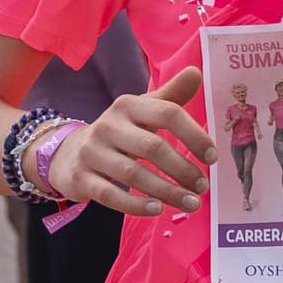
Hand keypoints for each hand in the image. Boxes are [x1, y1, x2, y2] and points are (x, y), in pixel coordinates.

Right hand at [53, 66, 215, 216]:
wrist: (69, 154)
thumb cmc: (119, 133)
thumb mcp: (141, 112)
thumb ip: (170, 96)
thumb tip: (197, 72)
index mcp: (127, 105)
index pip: (167, 113)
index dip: (194, 135)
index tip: (212, 157)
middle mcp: (108, 125)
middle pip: (152, 147)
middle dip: (183, 169)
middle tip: (203, 187)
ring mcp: (92, 152)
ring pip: (133, 174)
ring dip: (167, 191)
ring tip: (191, 204)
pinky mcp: (81, 178)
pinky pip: (111, 195)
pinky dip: (136, 205)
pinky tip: (157, 210)